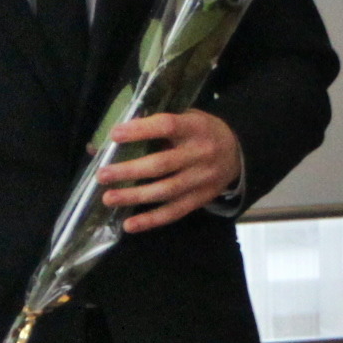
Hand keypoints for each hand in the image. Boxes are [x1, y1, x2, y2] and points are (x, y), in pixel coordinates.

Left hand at [98, 109, 244, 233]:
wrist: (238, 151)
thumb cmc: (201, 131)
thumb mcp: (187, 117)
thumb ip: (156, 123)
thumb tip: (110, 136)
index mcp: (195, 127)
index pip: (167, 126)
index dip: (141, 130)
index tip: (115, 135)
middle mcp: (201, 154)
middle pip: (162, 164)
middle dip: (130, 171)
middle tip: (103, 174)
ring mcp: (202, 179)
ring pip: (166, 191)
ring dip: (134, 196)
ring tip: (109, 198)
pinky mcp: (201, 199)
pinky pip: (174, 212)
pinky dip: (151, 220)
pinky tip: (129, 224)